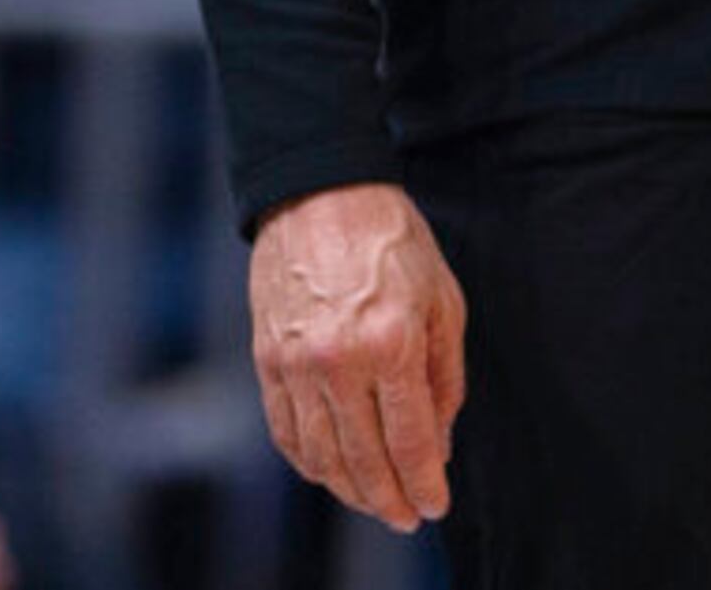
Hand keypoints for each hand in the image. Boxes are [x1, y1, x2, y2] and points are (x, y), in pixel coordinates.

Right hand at [247, 182, 467, 531]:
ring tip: (373, 502)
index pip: (410, 440)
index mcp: (392, 343)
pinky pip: (286, 431)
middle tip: (407, 517)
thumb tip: (439, 441)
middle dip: (390, 499)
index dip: (424, 483)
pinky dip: (309, 461)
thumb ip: (443, 377)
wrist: (321, 194)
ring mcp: (296, 364)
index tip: (435, 506)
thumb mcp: (443, 301)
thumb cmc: (393, 241)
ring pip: (321, 455)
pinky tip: (329, 472)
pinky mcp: (268, 360)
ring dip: (349, 489)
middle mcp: (340, 361)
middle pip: (364, 459)